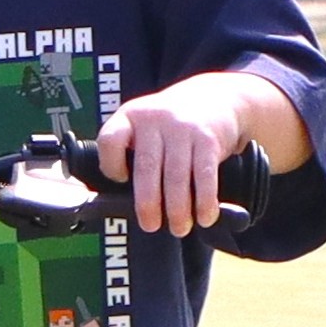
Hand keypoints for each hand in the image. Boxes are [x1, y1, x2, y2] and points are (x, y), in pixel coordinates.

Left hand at [98, 75, 272, 236]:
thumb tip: (119, 198)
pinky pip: (204, 175)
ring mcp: (182, 129)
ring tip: (179, 228)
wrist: (215, 98)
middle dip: (148, 202)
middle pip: (146, 167)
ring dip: (178, 208)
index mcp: (129, 117)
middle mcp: (154, 120)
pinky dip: (204, 200)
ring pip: (176, 175)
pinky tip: (204, 216)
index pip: (110, 140)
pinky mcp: (208, 139)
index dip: (111, 165)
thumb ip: (129, 150)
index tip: (119, 182)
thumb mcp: (143, 125)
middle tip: (150, 225)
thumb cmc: (169, 124)